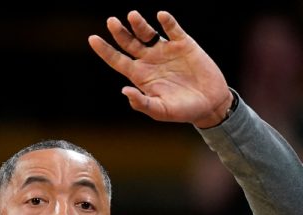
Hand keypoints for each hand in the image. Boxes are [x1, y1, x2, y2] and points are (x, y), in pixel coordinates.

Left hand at [88, 11, 231, 127]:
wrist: (210, 103)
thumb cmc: (182, 110)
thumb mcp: (161, 111)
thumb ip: (142, 103)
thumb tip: (125, 90)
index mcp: (140, 75)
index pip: (117, 60)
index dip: (104, 50)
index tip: (92, 39)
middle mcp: (149, 60)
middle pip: (128, 43)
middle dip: (119, 32)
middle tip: (111, 22)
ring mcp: (166, 50)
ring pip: (147, 33)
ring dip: (139, 24)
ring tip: (132, 16)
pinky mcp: (184, 44)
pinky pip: (173, 29)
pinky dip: (167, 22)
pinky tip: (161, 16)